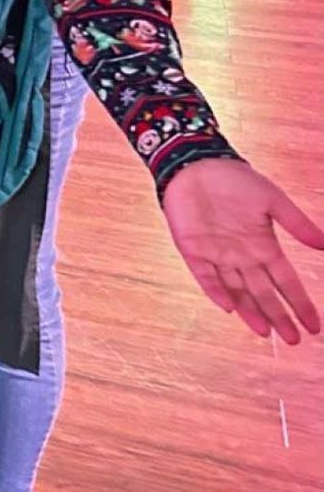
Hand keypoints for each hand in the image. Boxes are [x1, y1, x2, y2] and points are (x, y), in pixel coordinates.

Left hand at [161, 156, 323, 343]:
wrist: (195, 163)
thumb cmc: (235, 179)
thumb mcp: (272, 199)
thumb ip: (296, 223)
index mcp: (263, 245)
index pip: (286, 282)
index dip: (299, 303)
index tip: (314, 326)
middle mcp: (242, 256)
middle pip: (263, 293)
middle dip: (279, 316)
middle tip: (294, 341)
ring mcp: (217, 254)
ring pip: (237, 290)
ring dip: (251, 311)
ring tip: (266, 333)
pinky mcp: (192, 249)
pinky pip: (205, 275)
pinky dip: (216, 291)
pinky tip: (229, 307)